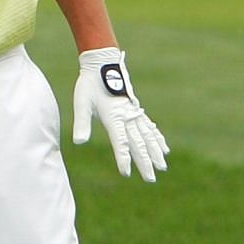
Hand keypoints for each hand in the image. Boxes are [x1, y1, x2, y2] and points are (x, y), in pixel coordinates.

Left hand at [71, 49, 168, 181]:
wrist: (102, 64)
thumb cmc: (89, 84)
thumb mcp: (82, 103)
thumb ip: (82, 123)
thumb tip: (79, 142)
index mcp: (114, 117)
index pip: (120, 142)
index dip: (123, 158)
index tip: (126, 172)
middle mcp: (128, 116)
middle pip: (138, 143)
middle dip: (145, 162)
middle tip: (151, 178)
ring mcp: (134, 113)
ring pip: (148, 136)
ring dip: (155, 152)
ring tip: (163, 166)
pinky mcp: (135, 110)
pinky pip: (149, 127)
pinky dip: (157, 138)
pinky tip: (164, 147)